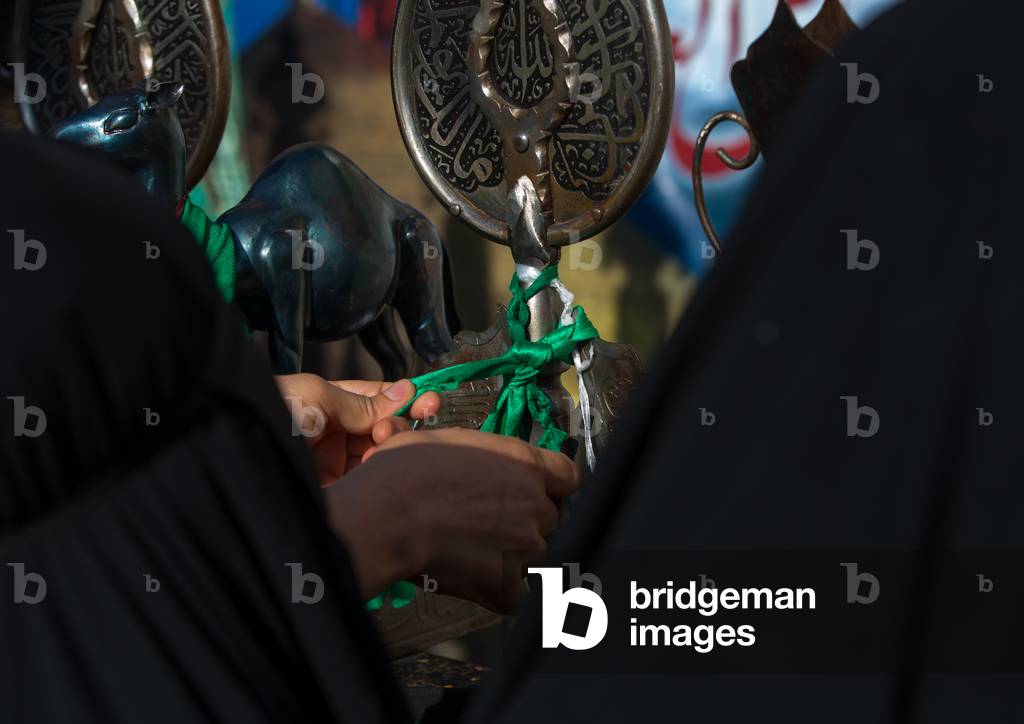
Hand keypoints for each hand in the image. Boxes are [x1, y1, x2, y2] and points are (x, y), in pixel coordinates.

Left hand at [274, 374, 439, 484]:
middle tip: (402, 427)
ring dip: (389, 450)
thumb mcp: (315, 398)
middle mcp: (331, 434)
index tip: (430, 401)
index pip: (374, 400)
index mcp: (325, 404)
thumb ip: (362, 401)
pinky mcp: (331, 495)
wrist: (230, 458)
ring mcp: (331, 466)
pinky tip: (383, 468)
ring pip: (377, 456)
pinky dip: (379, 476)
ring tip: (387, 446)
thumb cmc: (267, 414)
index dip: (402, 400)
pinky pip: (365, 484)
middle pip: (380, 429)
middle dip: (397, 426)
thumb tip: (405, 391)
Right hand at [326, 428, 579, 611]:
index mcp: (526, 464)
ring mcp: (525, 548)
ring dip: (513, 555)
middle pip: (549, 518)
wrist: (387, 515)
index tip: (536, 489)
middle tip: (487, 522)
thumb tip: (486, 468)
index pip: (568, 477)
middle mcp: (535, 506)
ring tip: (474, 551)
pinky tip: (476, 579)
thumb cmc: (408, 470)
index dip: (552, 485)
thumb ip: (488, 458)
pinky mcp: (505, 584)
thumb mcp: (453, 442)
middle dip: (525, 521)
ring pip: (534, 556)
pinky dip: (501, 591)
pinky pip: (518, 594)